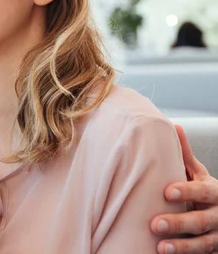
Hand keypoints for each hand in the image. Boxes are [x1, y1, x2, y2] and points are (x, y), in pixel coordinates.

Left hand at [152, 125, 217, 253]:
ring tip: (161, 248)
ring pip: (203, 244)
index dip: (186, 192)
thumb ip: (185, 156)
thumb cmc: (203, 192)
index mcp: (213, 192)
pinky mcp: (214, 251)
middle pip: (201, 221)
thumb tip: (174, 126)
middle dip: (178, 223)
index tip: (166, 192)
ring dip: (182, 247)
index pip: (201, 191)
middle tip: (154, 224)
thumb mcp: (198, 174)